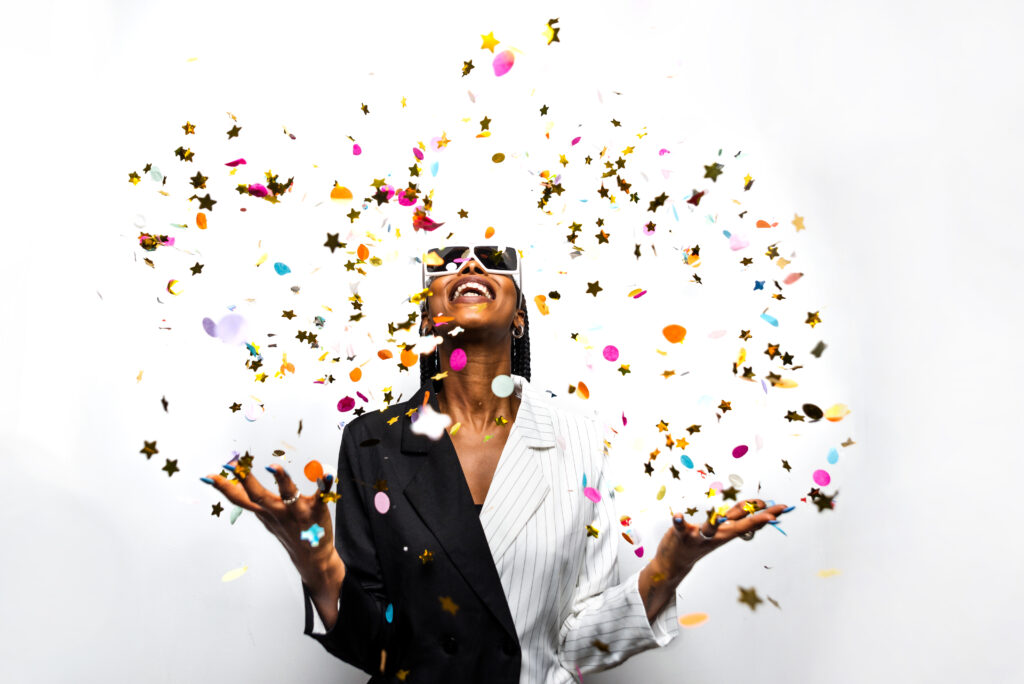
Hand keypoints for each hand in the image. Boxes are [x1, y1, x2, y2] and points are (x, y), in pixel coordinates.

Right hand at [202, 455, 342, 581]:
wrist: (313, 558)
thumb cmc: (287, 530)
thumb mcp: (264, 516)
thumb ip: (249, 499)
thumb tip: (226, 482)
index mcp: (264, 512)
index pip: (241, 499)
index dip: (224, 489)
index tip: (209, 476)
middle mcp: (278, 512)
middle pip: (259, 496)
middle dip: (246, 481)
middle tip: (234, 466)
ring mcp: (298, 512)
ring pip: (288, 496)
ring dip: (282, 481)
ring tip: (274, 467)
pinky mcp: (317, 512)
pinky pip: (321, 498)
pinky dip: (324, 485)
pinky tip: (327, 474)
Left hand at [655, 499, 791, 578]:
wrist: (675, 562)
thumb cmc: (700, 540)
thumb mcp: (721, 531)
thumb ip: (736, 519)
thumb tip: (755, 508)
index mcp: (726, 531)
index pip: (750, 520)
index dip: (766, 513)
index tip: (783, 508)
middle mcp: (717, 534)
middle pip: (738, 525)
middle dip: (755, 519)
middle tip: (771, 514)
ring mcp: (699, 536)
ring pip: (710, 529)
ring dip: (714, 523)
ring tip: (719, 515)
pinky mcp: (681, 535)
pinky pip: (680, 528)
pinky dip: (679, 522)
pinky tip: (678, 516)